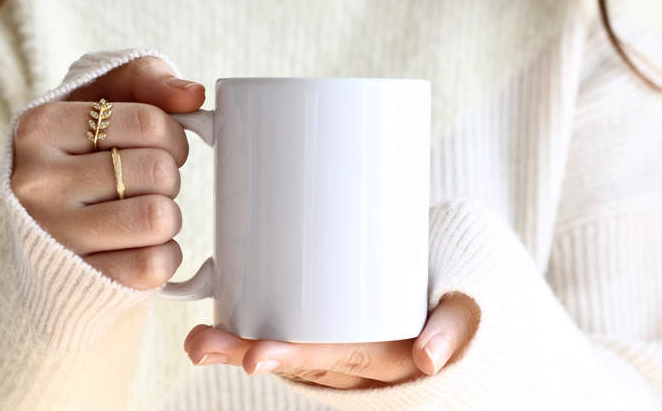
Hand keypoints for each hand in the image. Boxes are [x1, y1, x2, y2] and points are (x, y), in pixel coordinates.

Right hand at [11, 57, 204, 289]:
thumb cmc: (85, 155)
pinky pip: (154, 264)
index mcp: (41, 127)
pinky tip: (139, 247)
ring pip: (159, 217)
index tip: (159, 147)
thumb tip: (193, 95)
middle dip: (168, 178)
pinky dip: (163, 255)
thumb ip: (147, 79)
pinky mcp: (79, 282)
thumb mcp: (102, 100)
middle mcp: (37, 182)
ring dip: (167, 216)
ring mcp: (54, 236)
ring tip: (141, 213)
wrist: (42, 234)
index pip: (150, 122)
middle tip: (144, 185)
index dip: (173, 136)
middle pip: (158, 171)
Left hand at [184, 293, 479, 388]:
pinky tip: (218, 328)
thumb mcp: (463, 311)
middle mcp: (358, 361)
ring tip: (198, 340)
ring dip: (239, 348)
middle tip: (202, 344)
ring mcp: (341, 352)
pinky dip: (254, 337)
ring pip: (288, 354)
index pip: (336, 358)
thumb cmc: (452, 301)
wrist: (454, 305)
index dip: (295, 358)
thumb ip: (452, 330)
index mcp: (388, 354)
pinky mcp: (331, 336)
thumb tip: (427, 360)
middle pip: (298, 360)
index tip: (254, 357)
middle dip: (247, 354)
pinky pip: (293, 343)